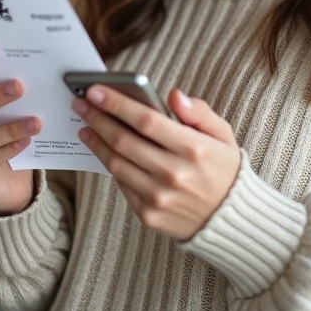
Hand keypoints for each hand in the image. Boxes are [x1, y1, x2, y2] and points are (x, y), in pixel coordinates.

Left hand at [74, 86, 240, 240]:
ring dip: (96, 142)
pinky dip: (110, 164)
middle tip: (81, 103)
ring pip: (116, 164)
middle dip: (98, 118)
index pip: (146, 121)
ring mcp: (159, 198)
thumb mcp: (223, 134)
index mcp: (194, 150)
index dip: (117, 104)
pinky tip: (102, 149)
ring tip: (85, 126)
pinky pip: (122, 185)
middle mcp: (175, 174)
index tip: (95, 90)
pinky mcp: (149, 215)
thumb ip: (199, 112)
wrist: (230, 220)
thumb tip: (173, 95)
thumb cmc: (223, 169)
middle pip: (124, 141)